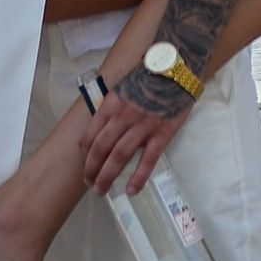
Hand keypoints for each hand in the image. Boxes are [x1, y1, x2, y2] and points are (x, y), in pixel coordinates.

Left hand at [80, 69, 188, 193]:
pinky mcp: (161, 133)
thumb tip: (101, 132)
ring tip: (101, 190)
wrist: (174, 69)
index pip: (91, 135)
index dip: (86, 155)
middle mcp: (122, 117)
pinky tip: (131, 190)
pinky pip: (148, 159)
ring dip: (107, 176)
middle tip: (89, 184)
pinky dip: (138, 177)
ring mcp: (142, 126)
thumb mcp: (122, 91)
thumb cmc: (147, 80)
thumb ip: (111, 110)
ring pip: (119, 156)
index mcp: (110, 106)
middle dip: (92, 170)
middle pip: (101, 149)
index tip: (86, 166)